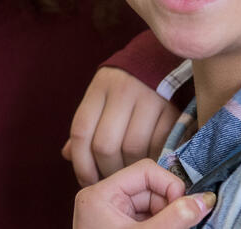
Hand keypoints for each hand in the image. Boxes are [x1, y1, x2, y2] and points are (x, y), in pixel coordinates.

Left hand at [65, 67, 181, 185]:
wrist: (165, 59)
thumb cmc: (127, 85)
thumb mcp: (102, 96)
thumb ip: (87, 125)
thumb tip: (68, 155)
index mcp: (100, 87)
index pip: (81, 131)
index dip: (81, 163)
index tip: (87, 180)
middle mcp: (123, 91)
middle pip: (105, 145)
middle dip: (105, 170)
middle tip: (109, 179)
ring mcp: (149, 99)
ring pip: (131, 148)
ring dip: (128, 168)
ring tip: (127, 173)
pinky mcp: (172, 110)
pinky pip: (157, 145)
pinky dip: (151, 159)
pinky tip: (147, 163)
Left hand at [74, 160, 214, 228]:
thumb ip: (176, 218)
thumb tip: (205, 199)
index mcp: (100, 194)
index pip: (145, 171)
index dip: (170, 185)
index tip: (185, 207)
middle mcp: (103, 199)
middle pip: (150, 187)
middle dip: (170, 205)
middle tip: (183, 224)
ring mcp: (111, 214)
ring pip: (152, 203)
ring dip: (169, 216)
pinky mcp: (120, 227)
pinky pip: (148, 217)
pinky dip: (162, 225)